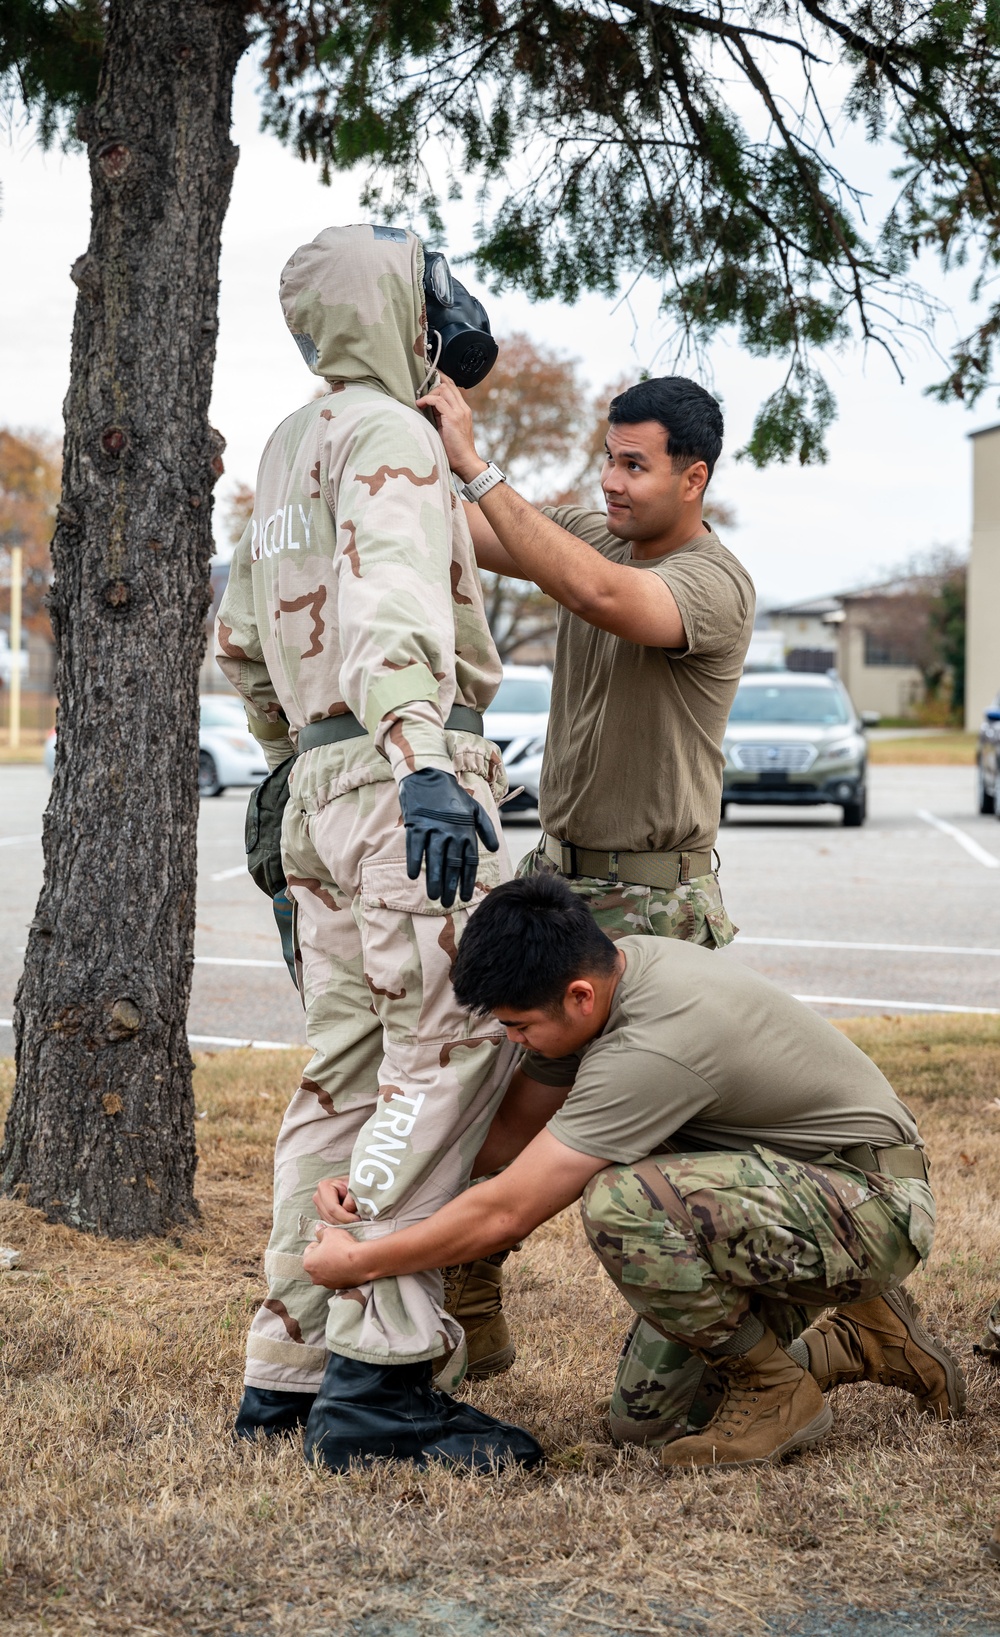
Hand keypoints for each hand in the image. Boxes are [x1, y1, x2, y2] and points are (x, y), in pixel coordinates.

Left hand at [303, 1222, 360, 1288]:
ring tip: (342, 1257)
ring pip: (326, 1271)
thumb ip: (321, 1231)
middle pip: (316, 1262)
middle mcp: (314, 1277)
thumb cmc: (343, 1246)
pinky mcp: (338, 1287)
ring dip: (331, 1265)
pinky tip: (347, 1265)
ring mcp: (326, 1284)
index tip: (329, 1241)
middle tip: (335, 1248)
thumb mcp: (330, 1233)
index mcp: (308, 1263)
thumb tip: (318, 1229)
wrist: (361, 1262)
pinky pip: (336, 1277)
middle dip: (323, 1255)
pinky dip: (339, 1272)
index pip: (309, 1249)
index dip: (319, 1242)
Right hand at [313, 1175, 359, 1222]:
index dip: (346, 1217)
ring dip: (343, 1224)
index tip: (358, 1219)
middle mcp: (318, 1197)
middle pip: (330, 1217)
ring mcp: (318, 1206)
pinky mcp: (322, 1213)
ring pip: (330, 1223)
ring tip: (356, 1221)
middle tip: (359, 1222)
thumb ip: (352, 1200)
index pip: (333, 1208)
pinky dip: (340, 1225)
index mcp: (324, 1187)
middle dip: (345, 1222)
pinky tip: (350, 1221)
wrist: (355, 1185)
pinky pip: (330, 1224)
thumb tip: (347, 1211)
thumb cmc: (355, 1184)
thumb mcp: (356, 1188)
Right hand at [398, 767, 498, 907]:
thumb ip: (485, 829)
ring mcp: (433, 829)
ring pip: (434, 860)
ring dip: (434, 879)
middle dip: (450, 886)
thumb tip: (494, 849)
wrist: (429, 775)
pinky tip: (413, 876)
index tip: (465, 897)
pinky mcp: (417, 825)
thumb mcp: (475, 808)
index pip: (469, 862)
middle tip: (447, 903)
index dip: (467, 881)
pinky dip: (413, 861)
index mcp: (466, 831)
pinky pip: (415, 847)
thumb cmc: (452, 794)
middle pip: (452, 865)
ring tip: (433, 896)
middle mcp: (451, 833)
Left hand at [416, 372, 486, 484]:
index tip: (429, 378)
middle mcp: (463, 408)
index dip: (441, 379)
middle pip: (449, 384)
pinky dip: (427, 400)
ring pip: (444, 389)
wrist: (466, 462)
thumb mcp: (447, 428)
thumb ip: (441, 416)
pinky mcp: (453, 418)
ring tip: (421, 402)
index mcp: (463, 410)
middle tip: (421, 388)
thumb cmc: (455, 450)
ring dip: (430, 393)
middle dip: (433, 381)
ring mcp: (459, 412)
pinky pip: (438, 401)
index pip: (453, 387)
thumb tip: (429, 406)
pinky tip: (420, 405)